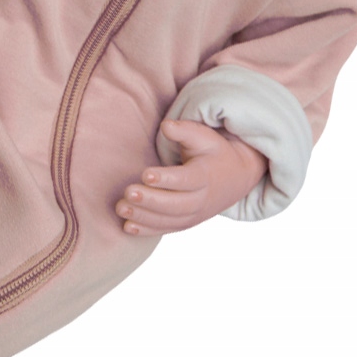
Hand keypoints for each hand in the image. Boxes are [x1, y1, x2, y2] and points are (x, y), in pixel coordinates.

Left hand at [115, 119, 266, 235]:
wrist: (235, 178)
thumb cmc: (213, 152)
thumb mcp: (204, 137)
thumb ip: (184, 130)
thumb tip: (166, 126)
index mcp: (205, 176)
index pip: (186, 180)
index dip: (166, 179)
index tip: (145, 174)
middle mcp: (201, 200)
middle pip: (175, 205)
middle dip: (150, 200)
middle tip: (128, 192)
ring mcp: (193, 215)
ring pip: (168, 220)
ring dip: (143, 216)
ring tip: (121, 208)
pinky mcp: (185, 223)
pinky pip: (166, 230)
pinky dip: (147, 231)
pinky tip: (127, 227)